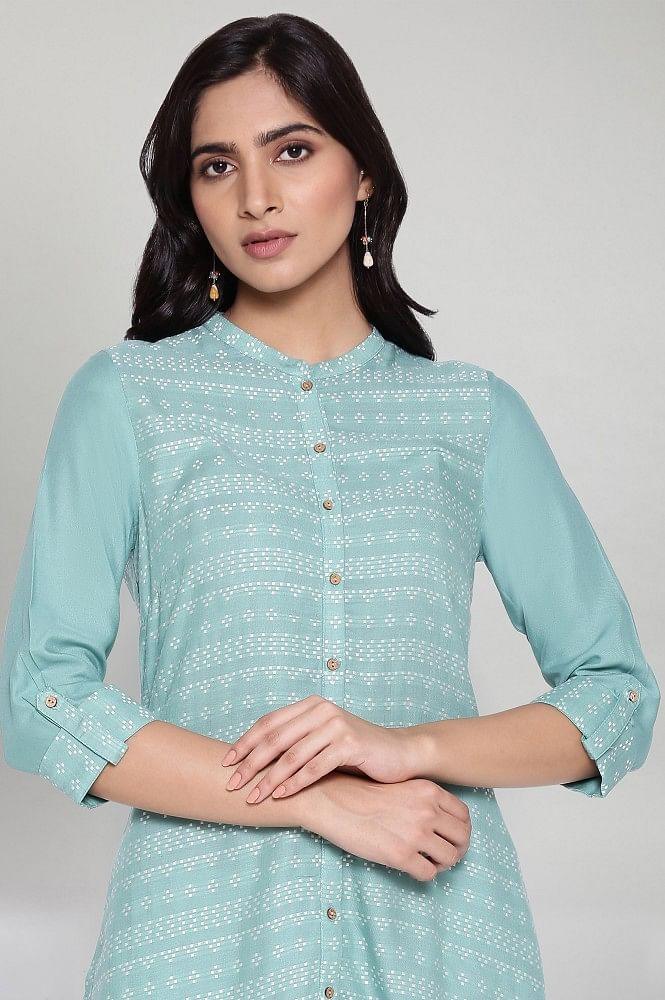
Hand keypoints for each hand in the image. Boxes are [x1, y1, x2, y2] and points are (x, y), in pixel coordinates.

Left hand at [220, 695, 423, 804]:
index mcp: (311, 705)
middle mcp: (321, 710)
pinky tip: (281, 796)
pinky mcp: (350, 743)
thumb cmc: (358, 751)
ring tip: (253, 797)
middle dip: (250, 763)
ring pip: (292, 755)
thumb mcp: (324, 739)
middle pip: (275, 738)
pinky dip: (294, 784)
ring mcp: (336, 725)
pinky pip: (314, 767)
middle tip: (232, 784)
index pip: (268, 722)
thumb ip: (297, 741)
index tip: (226, 762)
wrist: (399, 753)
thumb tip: (254, 760)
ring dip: (269, 779)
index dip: (245, 742)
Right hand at [301, 770, 471, 882]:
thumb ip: (423, 800)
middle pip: (463, 838)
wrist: (333, 801)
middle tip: (443, 855)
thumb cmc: (362, 794)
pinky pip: (429, 874)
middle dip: (457, 850)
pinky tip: (412, 867)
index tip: (451, 837)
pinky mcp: (401, 855)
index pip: (464, 816)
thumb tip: (441, 822)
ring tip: (427, 861)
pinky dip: (425, 874)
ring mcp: (416, 833)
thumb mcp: (400, 787)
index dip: (461, 830)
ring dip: (441, 864)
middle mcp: (427, 810)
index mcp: (429, 790)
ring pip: (450, 858)